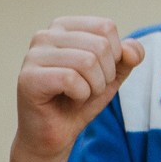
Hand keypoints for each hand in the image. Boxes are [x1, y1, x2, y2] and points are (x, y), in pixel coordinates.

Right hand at [15, 17, 143, 161]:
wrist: (55, 134)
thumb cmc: (80, 100)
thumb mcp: (111, 76)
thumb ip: (127, 58)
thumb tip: (132, 50)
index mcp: (63, 27)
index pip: (106, 27)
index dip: (114, 56)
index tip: (97, 73)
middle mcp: (45, 35)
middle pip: (100, 45)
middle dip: (105, 75)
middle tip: (87, 89)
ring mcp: (33, 55)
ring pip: (88, 62)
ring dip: (93, 87)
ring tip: (77, 95)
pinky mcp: (28, 77)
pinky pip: (72, 79)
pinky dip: (80, 96)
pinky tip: (67, 100)